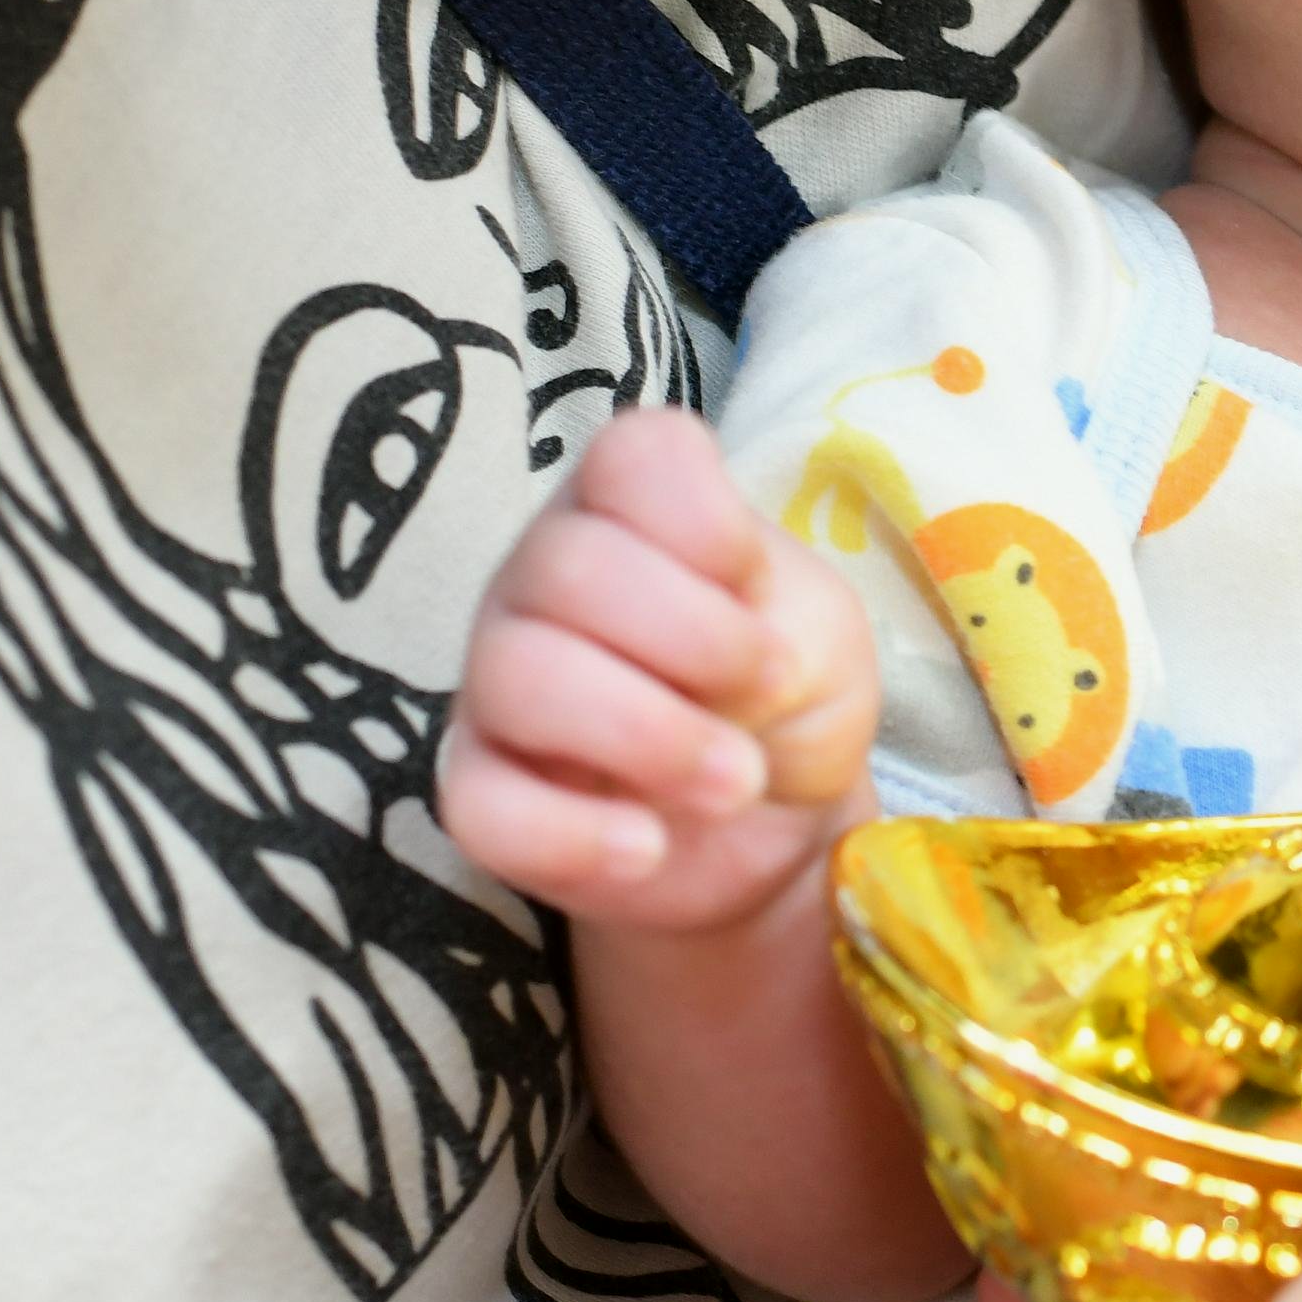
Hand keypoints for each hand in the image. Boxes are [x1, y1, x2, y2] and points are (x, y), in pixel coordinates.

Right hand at [436, 406, 876, 930]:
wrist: (769, 827)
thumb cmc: (784, 697)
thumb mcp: (821, 634)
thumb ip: (782, 615)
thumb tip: (726, 671)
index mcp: (629, 508)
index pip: (633, 455)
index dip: (706, 521)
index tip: (755, 584)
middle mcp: (543, 577)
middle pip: (570, 565)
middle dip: (695, 640)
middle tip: (764, 695)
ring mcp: (497, 684)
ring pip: (520, 677)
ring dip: (651, 735)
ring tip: (735, 783)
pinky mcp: (481, 792)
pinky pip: (481, 808)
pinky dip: (575, 834)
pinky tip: (648, 846)